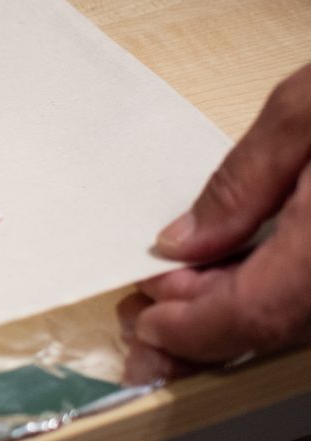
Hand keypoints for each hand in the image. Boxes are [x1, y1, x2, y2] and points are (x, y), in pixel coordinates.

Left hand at [120, 63, 310, 382]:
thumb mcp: (310, 110)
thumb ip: (244, 181)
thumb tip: (184, 240)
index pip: (257, 316)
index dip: (193, 330)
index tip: (147, 320)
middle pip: (282, 328)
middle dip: (207, 329)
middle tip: (147, 317)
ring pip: (305, 319)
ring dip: (242, 316)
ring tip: (182, 298)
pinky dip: (280, 296)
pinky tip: (242, 278)